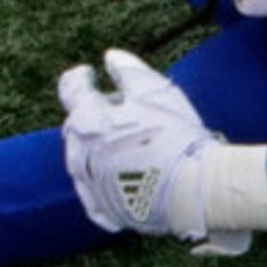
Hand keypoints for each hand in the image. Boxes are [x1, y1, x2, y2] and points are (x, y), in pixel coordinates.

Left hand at [56, 48, 249, 253]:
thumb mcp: (154, 91)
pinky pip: (96, 194)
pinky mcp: (105, 209)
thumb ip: (128, 71)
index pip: (71, 90)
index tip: (88, 73)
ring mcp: (88, 186)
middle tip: (122, 108)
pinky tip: (122, 177)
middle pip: (79, 128)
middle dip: (95, 115)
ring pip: (85, 161)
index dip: (80, 77)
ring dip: (100, 148)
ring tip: (130, 142)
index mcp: (86, 121)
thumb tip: (111, 56)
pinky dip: (106, 182)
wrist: (194, 189)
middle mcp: (78, 155)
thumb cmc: (174, 135)